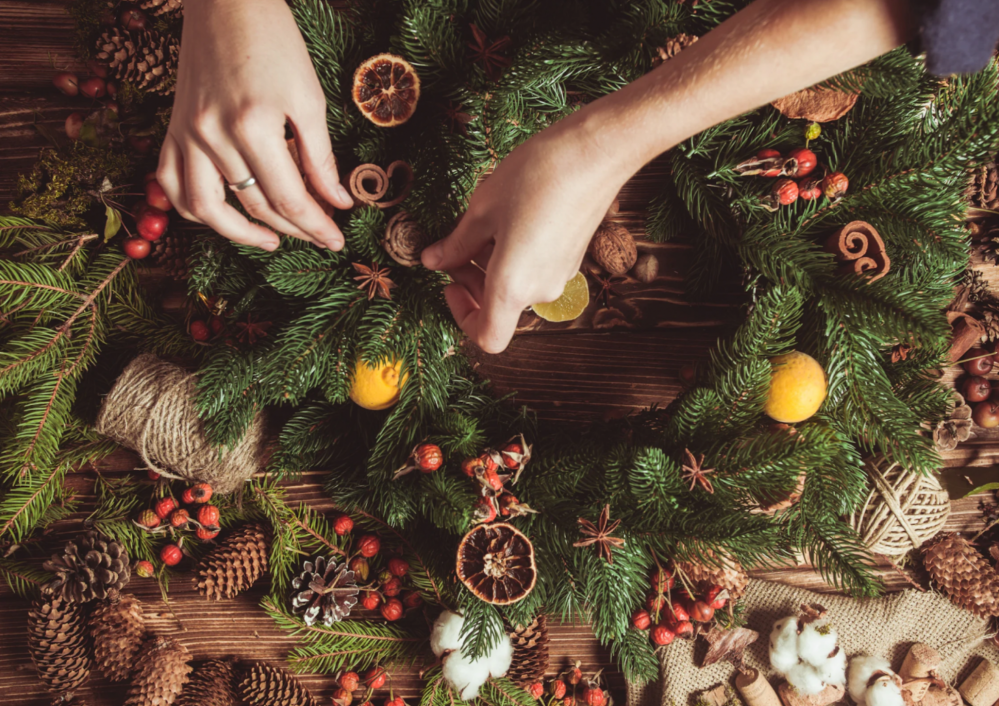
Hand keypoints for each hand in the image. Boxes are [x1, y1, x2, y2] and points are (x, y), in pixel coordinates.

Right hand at [157, 0, 352, 250]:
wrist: (226, 0)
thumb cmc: (275, 41)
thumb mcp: (309, 96)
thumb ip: (321, 156)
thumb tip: (338, 201)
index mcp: (254, 127)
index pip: (289, 199)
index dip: (316, 225)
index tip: (336, 240)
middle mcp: (213, 136)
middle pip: (256, 206)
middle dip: (293, 229)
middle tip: (319, 236)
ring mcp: (187, 134)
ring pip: (207, 208)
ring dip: (240, 233)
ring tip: (271, 241)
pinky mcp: (173, 128)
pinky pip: (171, 184)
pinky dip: (194, 209)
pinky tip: (223, 217)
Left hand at [421, 113, 631, 352]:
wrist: (596, 152)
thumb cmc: (537, 177)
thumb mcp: (482, 209)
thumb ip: (456, 244)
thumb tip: (434, 261)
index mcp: (513, 287)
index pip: (487, 337)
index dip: (462, 317)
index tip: (450, 283)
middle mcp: (540, 291)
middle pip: (499, 308)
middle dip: (471, 282)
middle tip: (453, 246)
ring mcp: (561, 276)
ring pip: (516, 287)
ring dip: (491, 266)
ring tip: (479, 225)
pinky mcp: (572, 258)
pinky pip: (534, 270)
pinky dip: (514, 256)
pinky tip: (507, 218)